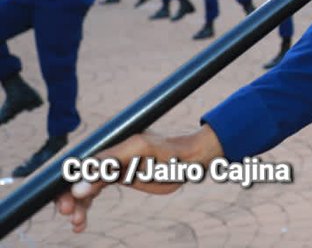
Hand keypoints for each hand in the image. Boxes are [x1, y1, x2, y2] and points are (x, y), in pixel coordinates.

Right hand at [55, 126, 222, 233]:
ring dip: (78, 206)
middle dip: (69, 198)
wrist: (188, 160)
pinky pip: (94, 192)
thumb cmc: (166, 151)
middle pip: (77, 178)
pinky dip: (86, 207)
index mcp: (106, 144)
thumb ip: (108, 166)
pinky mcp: (118, 176)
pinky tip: (81, 224)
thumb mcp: (138, 153)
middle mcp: (105, 155)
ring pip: (84, 188)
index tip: (65, 203)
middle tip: (71, 215)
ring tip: (78, 224)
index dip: (65, 184)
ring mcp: (110, 166)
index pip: (76, 165)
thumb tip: (78, 188)